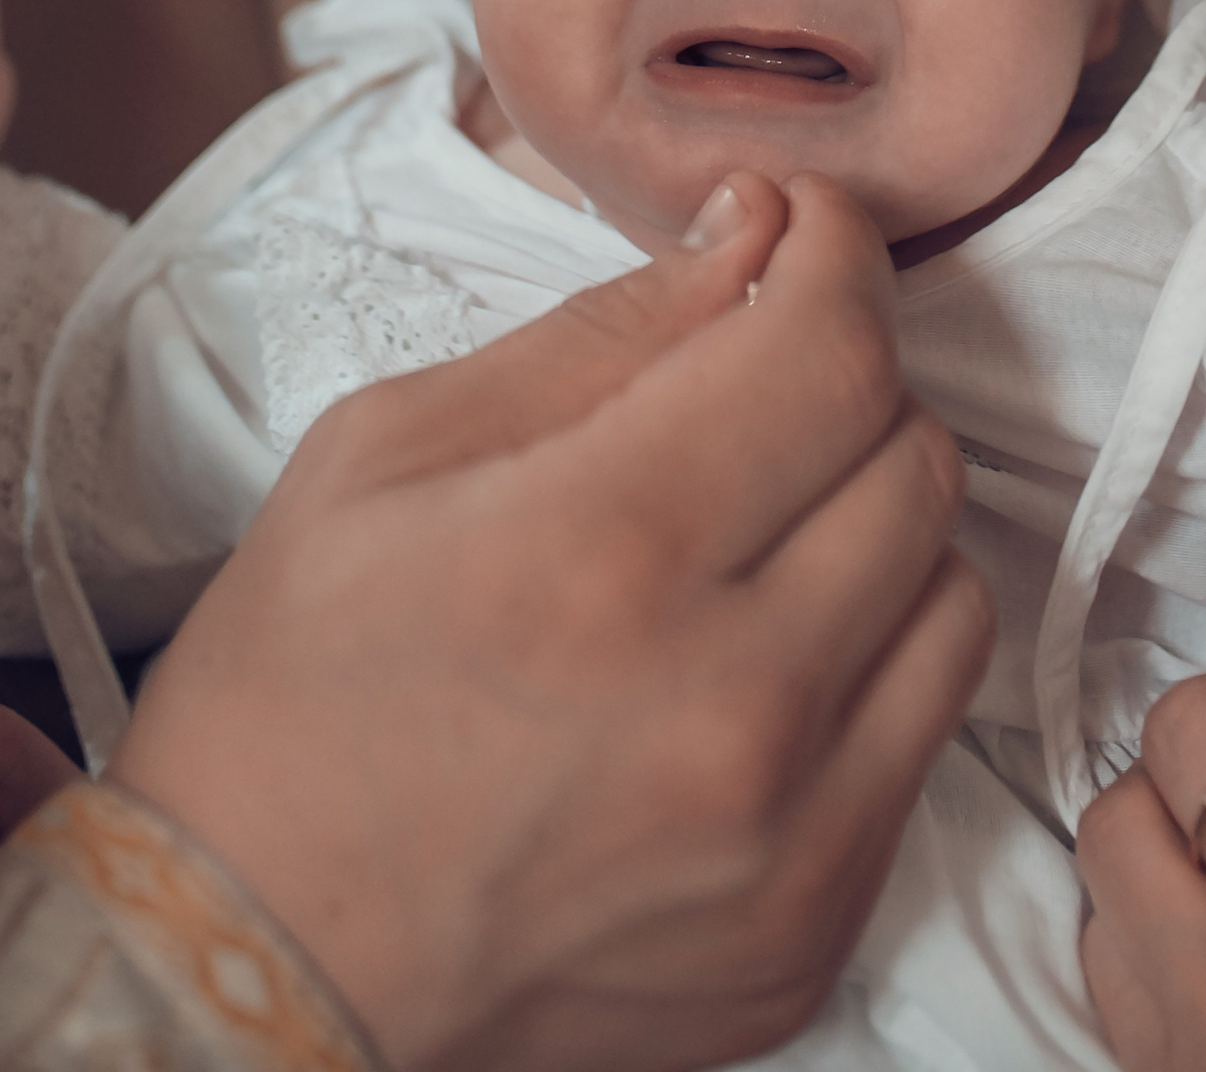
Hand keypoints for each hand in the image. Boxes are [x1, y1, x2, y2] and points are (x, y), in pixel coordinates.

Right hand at [110, 170, 994, 1071]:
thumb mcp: (385, 458)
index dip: (838, 257)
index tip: (809, 234)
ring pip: (951, 590)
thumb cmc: (289, 703)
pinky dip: (865, 664)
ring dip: (872, 525)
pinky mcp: (813, 931)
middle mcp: (724, 703)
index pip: (832, 351)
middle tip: (756, 385)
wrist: (253, 972)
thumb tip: (755, 238)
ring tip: (755, 537)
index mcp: (596, 554)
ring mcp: (787, 839)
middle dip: (845, 383)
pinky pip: (925, 735)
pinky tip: (755, 664)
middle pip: (914, 458)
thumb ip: (600, 335)